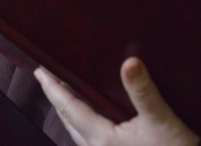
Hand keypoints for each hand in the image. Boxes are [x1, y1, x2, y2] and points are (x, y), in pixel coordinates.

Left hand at [35, 57, 199, 145]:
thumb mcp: (161, 121)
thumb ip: (143, 91)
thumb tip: (130, 62)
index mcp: (101, 138)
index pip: (68, 107)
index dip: (52, 88)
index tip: (39, 71)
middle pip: (68, 119)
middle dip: (58, 98)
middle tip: (49, 77)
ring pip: (78, 131)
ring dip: (70, 111)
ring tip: (66, 92)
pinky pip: (90, 138)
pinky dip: (84, 122)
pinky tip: (93, 116)